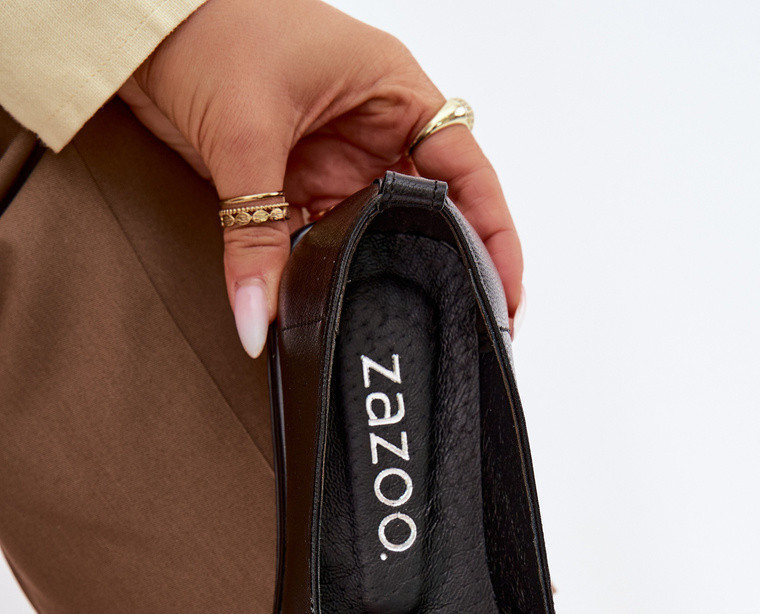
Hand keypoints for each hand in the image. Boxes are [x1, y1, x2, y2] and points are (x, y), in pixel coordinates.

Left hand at [118, 0, 522, 357]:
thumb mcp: (247, 134)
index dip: (492, 236)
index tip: (504, 294)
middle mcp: (374, 130)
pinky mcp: (294, 186)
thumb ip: (254, 237)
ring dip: (371, 275)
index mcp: (396, 94)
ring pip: (370, 237)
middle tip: (457, 322)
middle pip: (426, 214)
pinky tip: (325, 305)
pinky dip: (319, 275)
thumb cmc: (210, 27)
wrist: (139, 27)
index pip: (465, 174)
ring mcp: (334, 162)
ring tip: (388, 319)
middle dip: (439, 267)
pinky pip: (318, 243)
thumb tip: (259, 316)